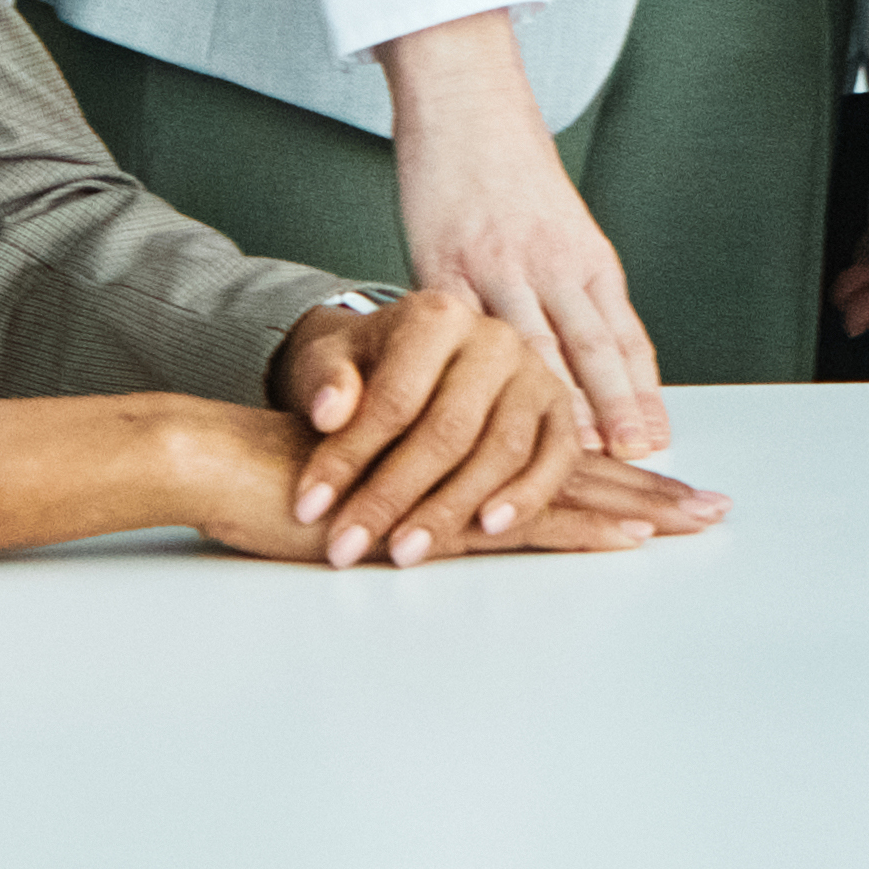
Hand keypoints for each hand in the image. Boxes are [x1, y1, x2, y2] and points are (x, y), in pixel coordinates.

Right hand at [0, 381, 710, 568]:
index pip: (557, 457)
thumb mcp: (380, 489)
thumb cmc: (294, 478)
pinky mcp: (438, 503)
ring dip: (633, 511)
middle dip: (652, 495)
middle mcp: (471, 434)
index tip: (682, 498)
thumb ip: (433, 492)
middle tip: (718, 513)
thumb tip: (484, 518)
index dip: (621, 478)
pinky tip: (625, 536)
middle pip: (577, 468)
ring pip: (563, 487)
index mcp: (464, 434)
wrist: (234, 459)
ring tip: (694, 525)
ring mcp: (458, 467)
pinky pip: (522, 516)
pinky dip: (579, 525)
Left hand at [263, 283, 589, 563]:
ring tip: (403, 552)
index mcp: (436, 315)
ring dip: (452, 509)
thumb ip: (326, 380)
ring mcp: (534, 373)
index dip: (349, 459)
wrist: (409, 359)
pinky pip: (556, 459)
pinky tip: (487, 529)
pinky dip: (526, 497)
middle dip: (393, 497)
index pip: (395, 398)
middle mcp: (494, 338)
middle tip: (347, 547)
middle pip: (449, 429)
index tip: (308, 509)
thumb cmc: (366, 368)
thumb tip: (329, 411)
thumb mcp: (329, 362)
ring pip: (502, 449)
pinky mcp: (559, 410)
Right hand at [380, 10, 670, 459]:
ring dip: (551, 403)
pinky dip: (469, 376)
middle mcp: (552, 261)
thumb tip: (594, 363)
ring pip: (533, 346)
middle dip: (614, 408)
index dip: (640, 391)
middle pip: (593, 346)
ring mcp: (498, 264)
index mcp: (587, 256)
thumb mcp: (560, 229)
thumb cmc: (511, 169)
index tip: (655, 438)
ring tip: (565, 451)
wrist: (467, 100)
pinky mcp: (444, 265)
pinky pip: (463, 332)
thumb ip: (574, 293)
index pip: (625, 334)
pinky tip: (471, 412)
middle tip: (633, 455)